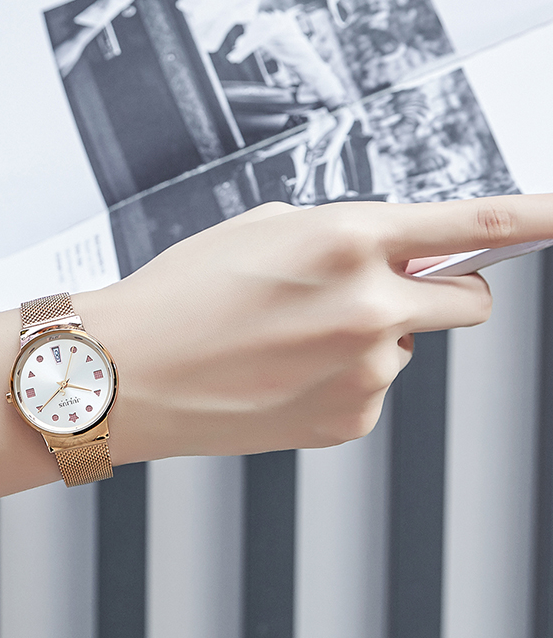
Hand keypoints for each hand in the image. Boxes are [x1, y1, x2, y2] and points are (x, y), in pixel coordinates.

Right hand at [76, 195, 552, 461]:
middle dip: (443, 290)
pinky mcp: (349, 420)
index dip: (534, 217)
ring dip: (371, 337)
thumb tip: (395, 250)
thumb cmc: (176, 296)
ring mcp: (365, 371)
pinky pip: (372, 388)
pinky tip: (282, 373)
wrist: (125, 374)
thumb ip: (342, 233)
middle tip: (384, 292)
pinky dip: (341, 378)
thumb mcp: (260, 232)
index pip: (472, 224)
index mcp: (347, 240)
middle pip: (469, 300)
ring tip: (288, 339)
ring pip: (407, 346)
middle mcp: (370, 306)